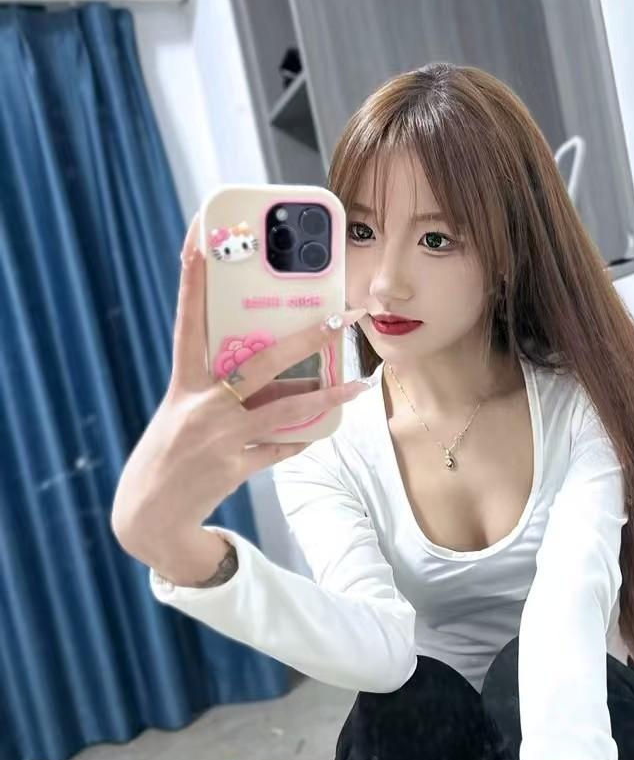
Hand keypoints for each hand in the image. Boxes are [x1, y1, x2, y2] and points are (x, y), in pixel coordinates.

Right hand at [111, 213, 367, 558]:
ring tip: (359, 384)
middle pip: (261, 364)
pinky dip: (299, 440)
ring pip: (285, 409)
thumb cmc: (171, 453)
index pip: (188, 325)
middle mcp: (201, 407)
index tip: (198, 242)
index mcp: (182, 385)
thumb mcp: (184, 412)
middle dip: (304, 340)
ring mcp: (219, 439)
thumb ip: (221, 389)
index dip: (191, 283)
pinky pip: (280, 448)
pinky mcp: (234, 468)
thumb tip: (278, 372)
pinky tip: (317, 432)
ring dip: (327, 396)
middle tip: (338, 320)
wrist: (149, 516)